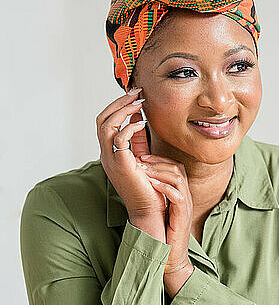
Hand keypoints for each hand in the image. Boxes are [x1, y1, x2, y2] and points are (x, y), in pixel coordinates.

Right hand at [96, 90, 167, 218]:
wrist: (150, 212)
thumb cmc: (149, 187)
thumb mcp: (143, 157)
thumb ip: (139, 139)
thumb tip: (139, 118)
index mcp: (110, 153)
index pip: (105, 122)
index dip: (118, 106)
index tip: (134, 96)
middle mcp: (106, 155)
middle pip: (102, 119)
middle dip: (119, 103)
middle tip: (137, 92)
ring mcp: (111, 160)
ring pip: (107, 125)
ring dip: (123, 109)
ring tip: (139, 102)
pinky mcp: (121, 164)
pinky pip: (119, 138)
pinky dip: (129, 127)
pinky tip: (141, 123)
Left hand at [138, 154, 192, 273]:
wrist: (170, 258)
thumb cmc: (162, 235)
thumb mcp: (158, 209)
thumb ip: (153, 194)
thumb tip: (138, 180)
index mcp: (179, 193)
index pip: (175, 166)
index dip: (159, 159)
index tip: (141, 157)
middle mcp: (185, 197)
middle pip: (178, 168)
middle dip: (158, 161)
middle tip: (140, 160)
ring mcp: (186, 206)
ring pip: (178, 178)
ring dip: (159, 172)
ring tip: (143, 171)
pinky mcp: (183, 217)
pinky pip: (178, 196)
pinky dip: (165, 188)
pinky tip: (152, 186)